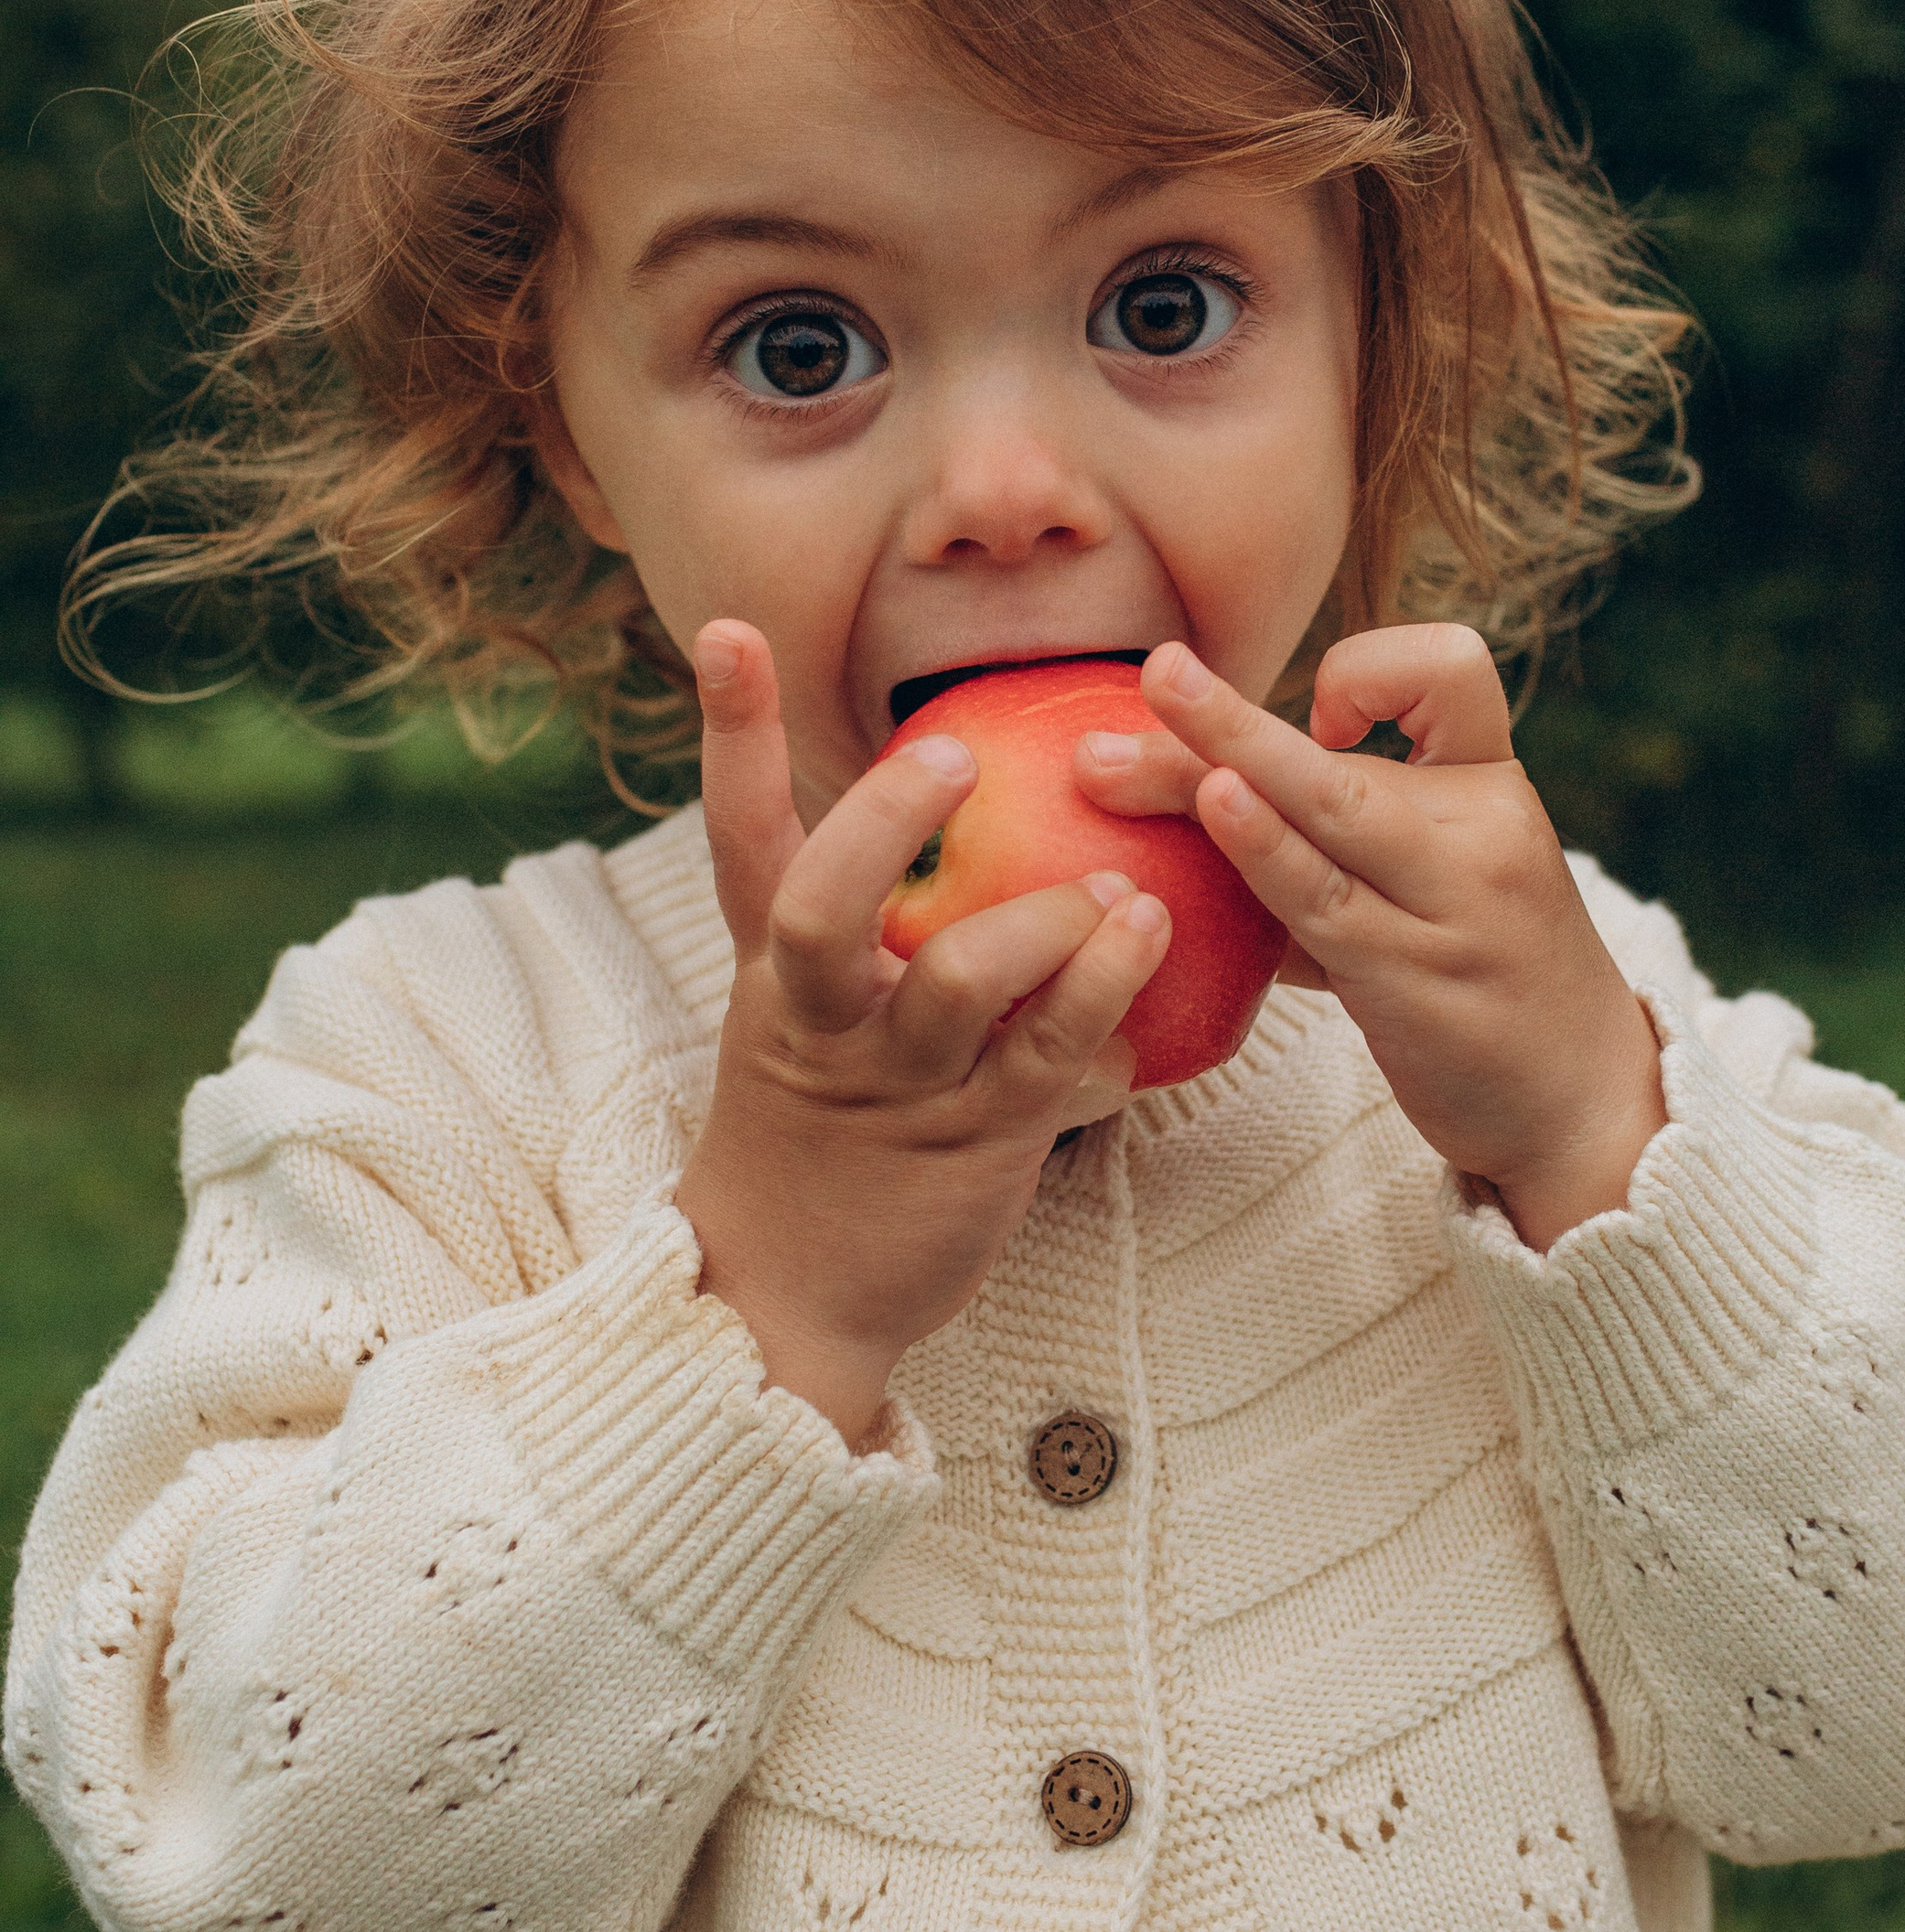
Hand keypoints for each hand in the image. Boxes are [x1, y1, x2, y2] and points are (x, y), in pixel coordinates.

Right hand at [673, 622, 1170, 1441]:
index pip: (741, 837)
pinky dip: (1106, 997)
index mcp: (773, 977)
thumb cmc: (826, 1140)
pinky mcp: (971, 1144)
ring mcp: (892, 1086)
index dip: (734, 733)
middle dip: (889, 819)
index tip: (728, 629)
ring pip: (956, 978)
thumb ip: (879, 939)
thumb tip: (983, 830)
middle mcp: (818, 1021)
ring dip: (1046, 920)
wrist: (786, 1302)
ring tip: (1116, 888)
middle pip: (821, 904)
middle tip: (957, 756)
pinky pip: (1049, 1057)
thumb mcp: (821, 1026)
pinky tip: (1148, 950)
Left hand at [1077, 626, 1664, 1248]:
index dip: (1372, 670)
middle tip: (1153, 670)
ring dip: (1211, 772)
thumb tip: (1196, 795)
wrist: (1585, 1100)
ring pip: (1323, 813)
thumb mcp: (1444, 878)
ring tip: (1109, 759)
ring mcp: (1452, 905)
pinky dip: (1263, 852)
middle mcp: (1482, 830)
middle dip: (1227, 718)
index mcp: (1494, 782)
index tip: (1323, 718)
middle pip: (1338, 755)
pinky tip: (1217, 811)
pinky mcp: (1414, 978)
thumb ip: (1346, 837)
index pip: (1449, 667)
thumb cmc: (1489, 975)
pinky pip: (1321, 904)